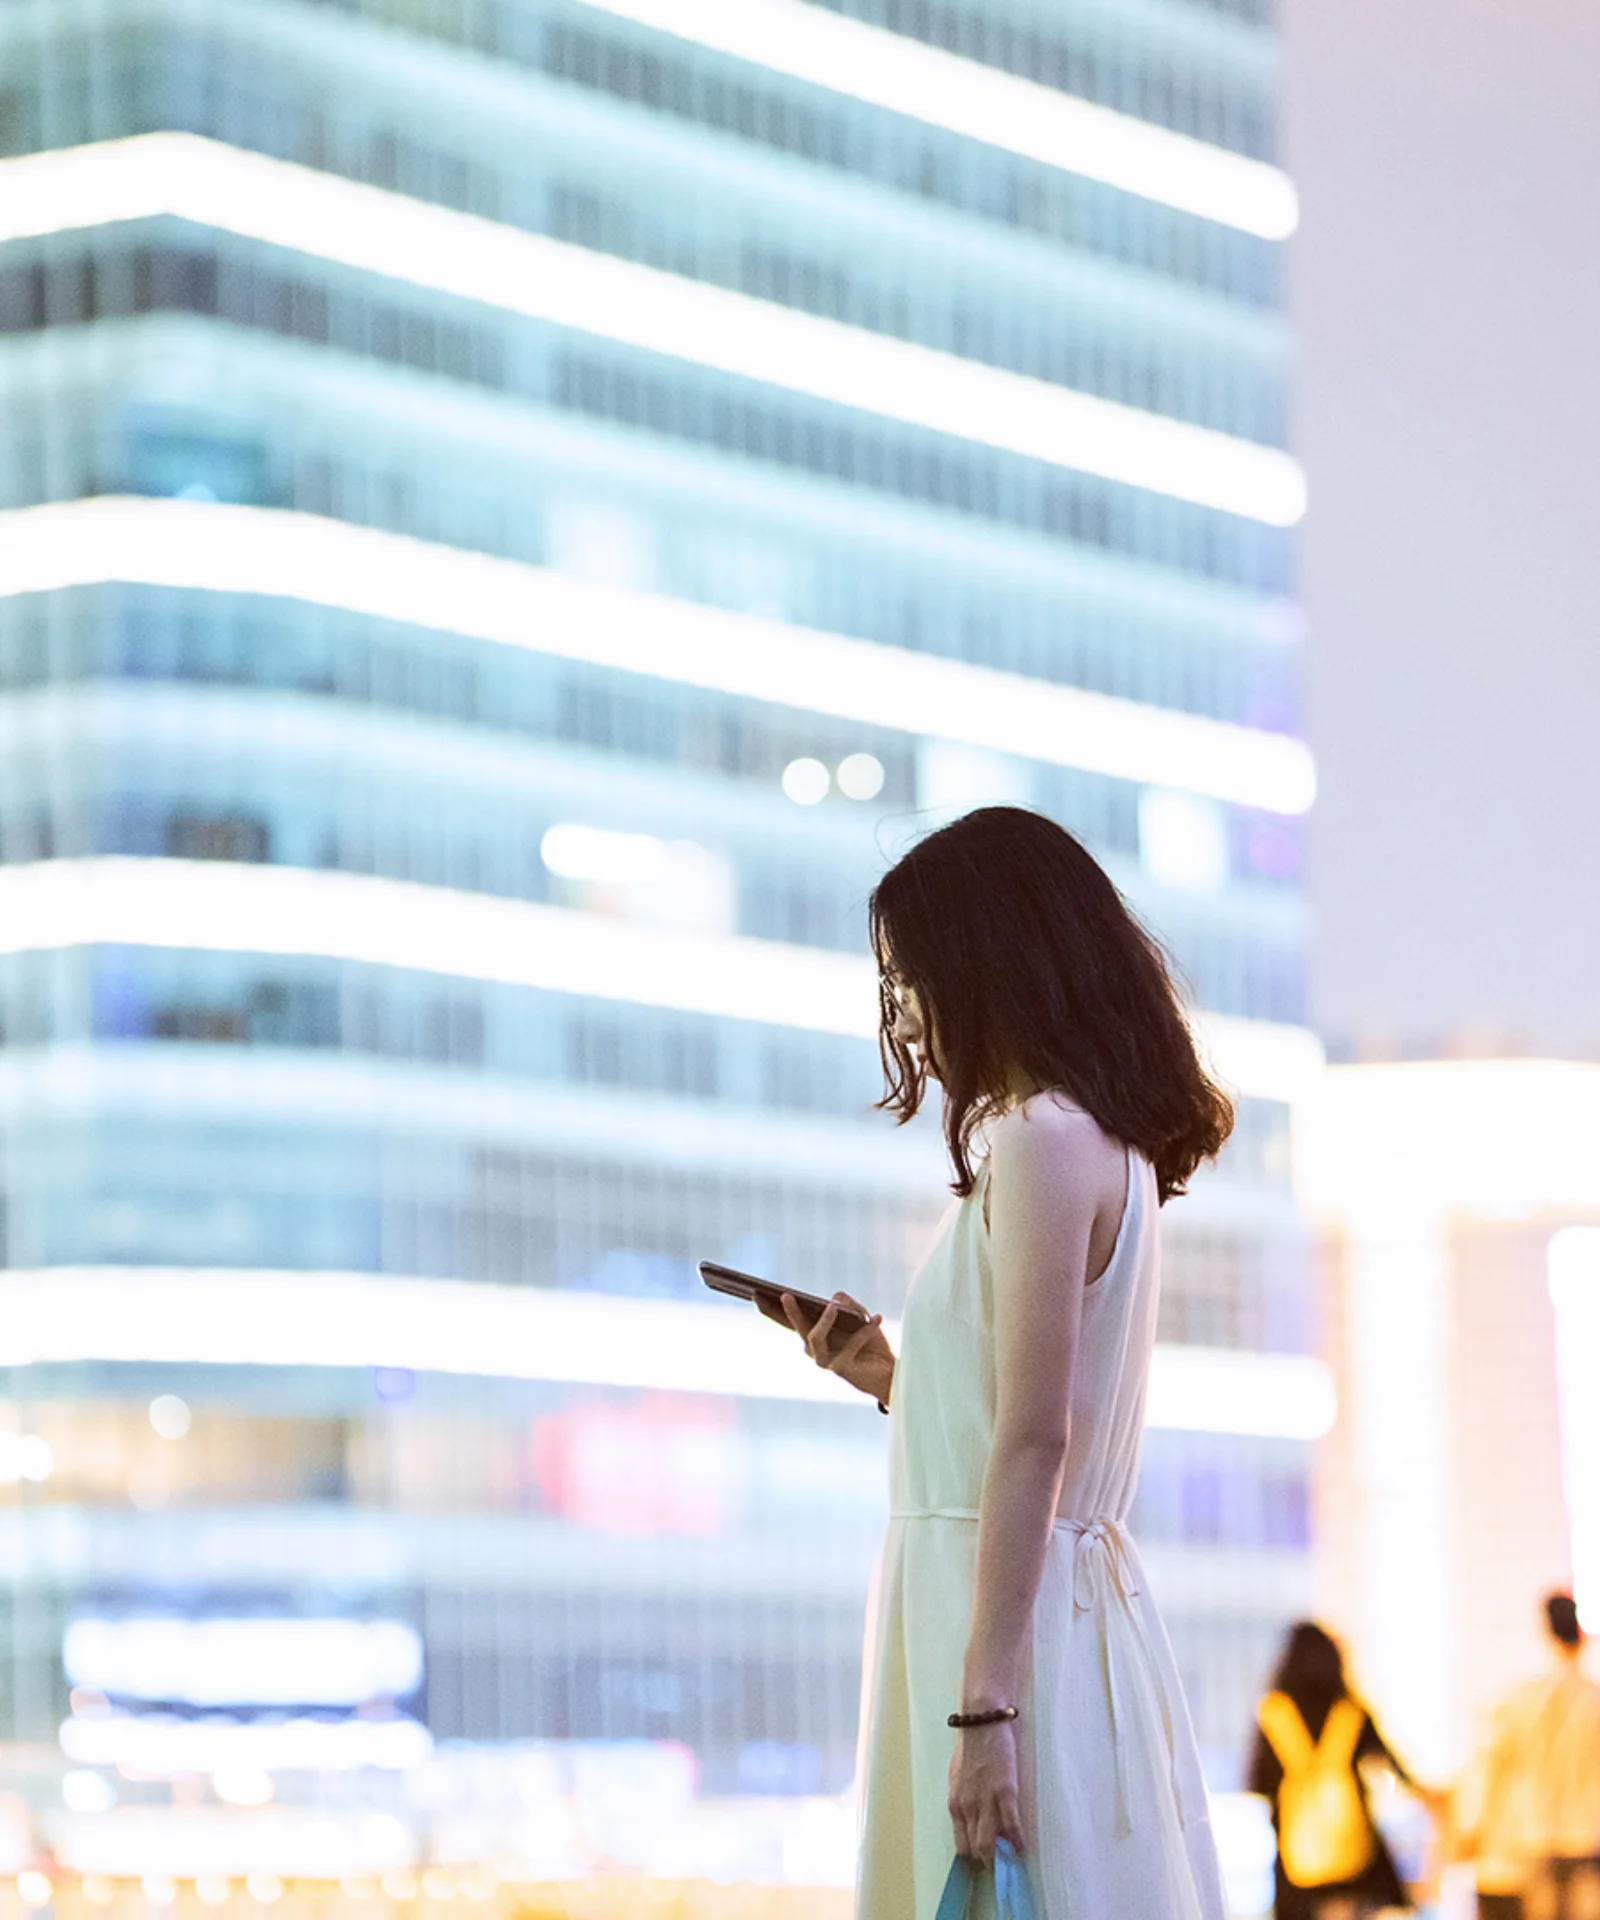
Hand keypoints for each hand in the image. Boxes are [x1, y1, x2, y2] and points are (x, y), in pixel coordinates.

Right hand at [778, 1291, 894, 1406]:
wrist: (889, 1372)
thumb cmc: (872, 1344)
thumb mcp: (861, 1317)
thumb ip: (849, 1306)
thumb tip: (835, 1298)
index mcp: (816, 1334)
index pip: (791, 1320)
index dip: (772, 1309)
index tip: (756, 1294)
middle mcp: (815, 1348)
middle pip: (797, 1327)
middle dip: (790, 1312)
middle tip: (785, 1296)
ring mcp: (824, 1360)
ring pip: (815, 1337)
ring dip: (825, 1320)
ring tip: (833, 1306)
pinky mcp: (839, 1369)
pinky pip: (849, 1346)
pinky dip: (864, 1331)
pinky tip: (877, 1319)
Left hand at [949, 1720, 1022, 1864]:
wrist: (981, 1721)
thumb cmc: (970, 1747)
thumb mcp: (958, 1778)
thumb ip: (964, 1801)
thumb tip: (971, 1820)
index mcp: (955, 1804)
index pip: (961, 1845)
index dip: (973, 1859)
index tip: (982, 1865)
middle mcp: (968, 1807)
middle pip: (976, 1848)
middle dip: (989, 1862)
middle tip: (1001, 1868)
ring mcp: (986, 1800)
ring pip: (991, 1843)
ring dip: (1002, 1857)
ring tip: (1013, 1862)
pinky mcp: (1005, 1791)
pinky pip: (1012, 1824)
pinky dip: (1018, 1840)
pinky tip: (1023, 1847)